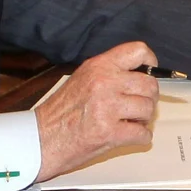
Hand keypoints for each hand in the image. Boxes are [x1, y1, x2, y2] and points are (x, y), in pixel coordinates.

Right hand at [35, 41, 159, 179]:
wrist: (40, 139)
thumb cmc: (59, 112)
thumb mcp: (82, 79)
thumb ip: (108, 73)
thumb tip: (139, 74)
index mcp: (98, 66)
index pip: (138, 51)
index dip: (150, 63)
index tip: (150, 72)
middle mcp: (105, 83)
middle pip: (150, 85)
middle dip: (148, 98)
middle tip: (138, 106)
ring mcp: (108, 107)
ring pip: (148, 109)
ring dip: (143, 119)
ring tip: (130, 121)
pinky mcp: (110, 132)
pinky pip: (143, 133)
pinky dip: (140, 137)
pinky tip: (128, 135)